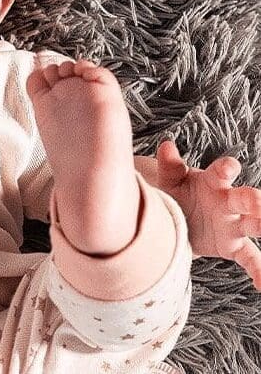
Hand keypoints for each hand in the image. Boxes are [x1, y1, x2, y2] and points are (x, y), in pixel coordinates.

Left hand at [153, 140, 260, 289]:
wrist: (177, 218)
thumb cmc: (178, 192)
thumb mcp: (170, 180)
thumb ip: (169, 165)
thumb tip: (166, 145)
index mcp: (213, 181)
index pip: (223, 171)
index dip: (226, 167)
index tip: (229, 167)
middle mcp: (229, 202)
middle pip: (246, 198)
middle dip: (254, 200)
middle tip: (257, 201)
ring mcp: (234, 225)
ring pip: (255, 225)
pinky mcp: (233, 246)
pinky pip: (251, 258)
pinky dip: (260, 270)